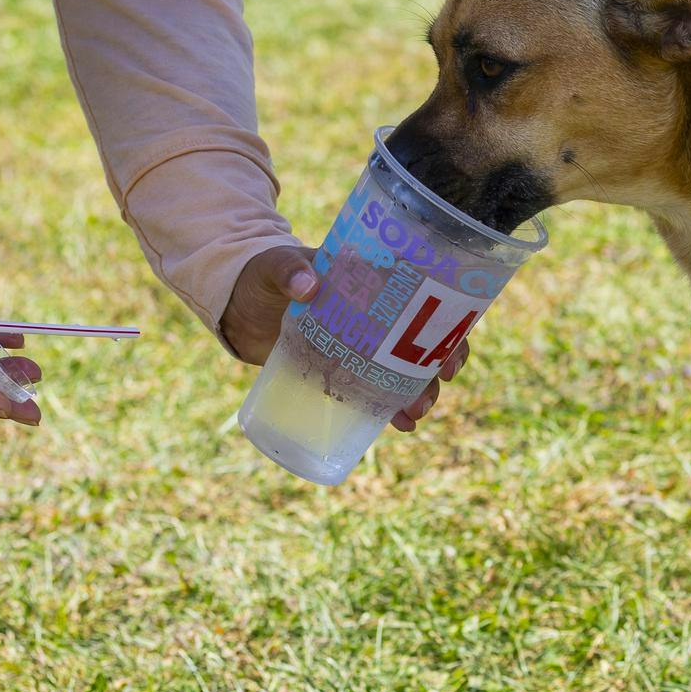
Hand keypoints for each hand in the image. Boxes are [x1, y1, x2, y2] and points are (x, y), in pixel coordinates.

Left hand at [221, 244, 471, 432]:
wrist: (237, 307)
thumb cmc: (261, 276)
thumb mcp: (273, 267)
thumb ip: (286, 270)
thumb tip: (308, 286)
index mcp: (373, 281)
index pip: (425, 295)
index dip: (451, 321)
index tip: (453, 347)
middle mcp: (377, 314)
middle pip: (425, 338)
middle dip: (439, 364)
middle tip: (437, 386)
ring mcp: (362, 345)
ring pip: (407, 369)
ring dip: (420, 391)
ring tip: (413, 414)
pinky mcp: (343, 370)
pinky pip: (376, 391)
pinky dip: (391, 409)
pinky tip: (400, 424)